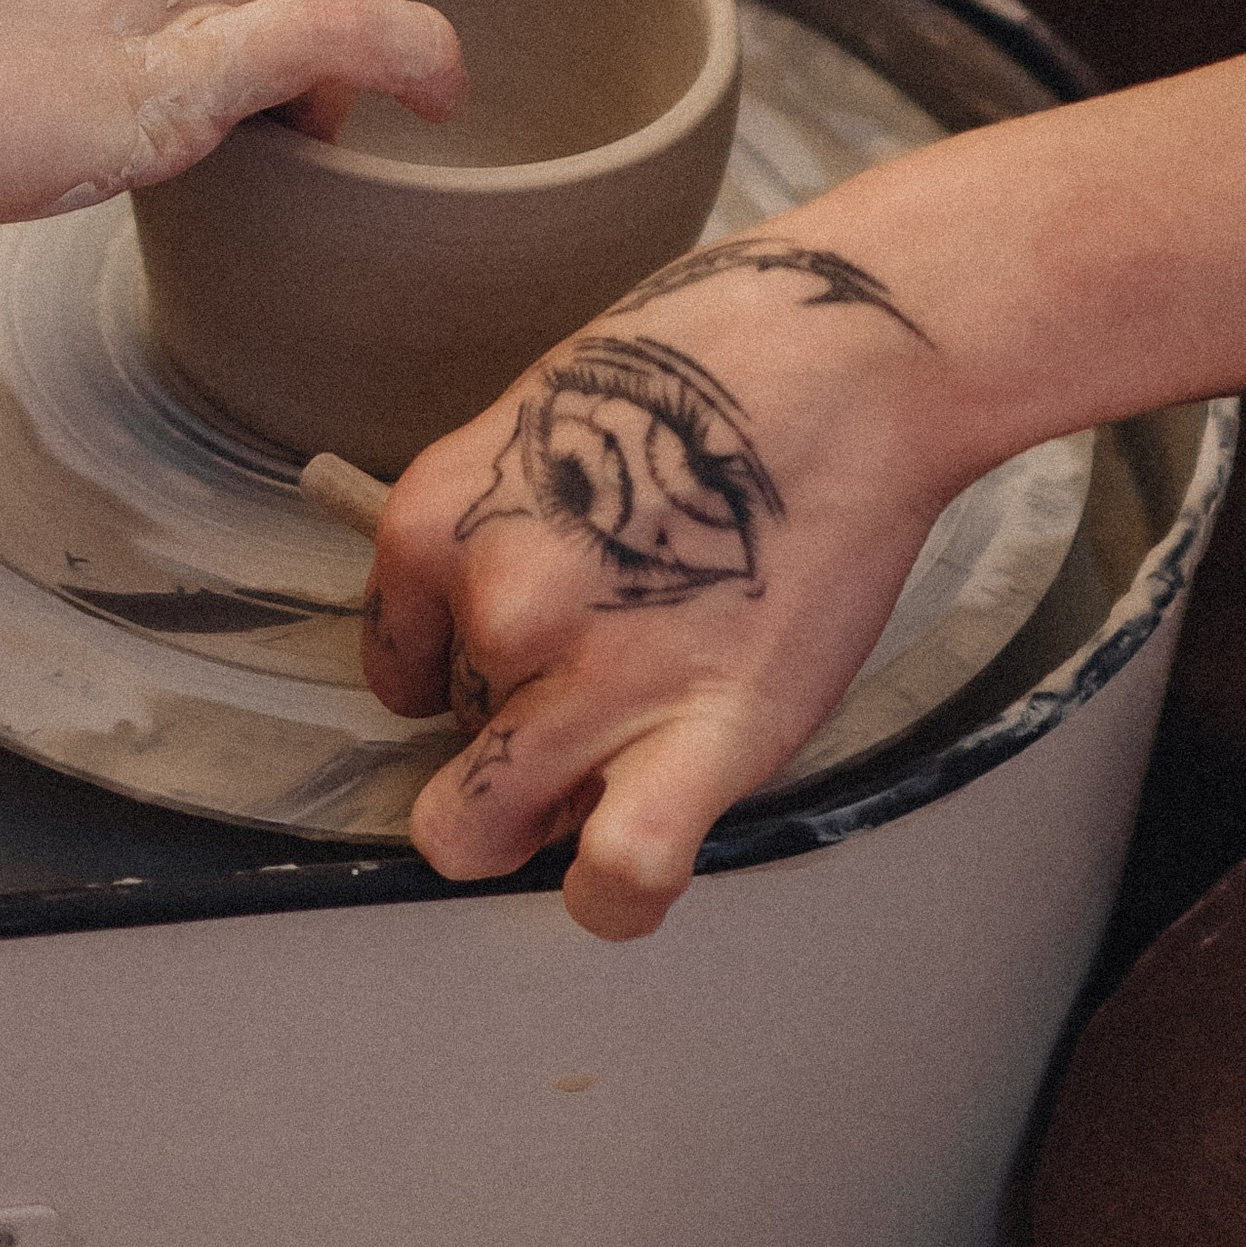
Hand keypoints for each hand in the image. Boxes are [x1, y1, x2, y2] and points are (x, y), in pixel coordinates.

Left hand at [360, 230, 961, 938]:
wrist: (850, 353)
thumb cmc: (708, 366)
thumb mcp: (537, 424)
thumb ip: (491, 534)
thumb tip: (483, 631)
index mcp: (434, 520)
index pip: (395, 669)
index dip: (460, 677)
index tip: (525, 655)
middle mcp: (496, 606)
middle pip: (444, 757)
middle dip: (498, 758)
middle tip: (578, 714)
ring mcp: (594, 678)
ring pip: (485, 833)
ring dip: (548, 817)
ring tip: (620, 761)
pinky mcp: (709, 732)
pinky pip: (620, 876)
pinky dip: (613, 893)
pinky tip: (627, 855)